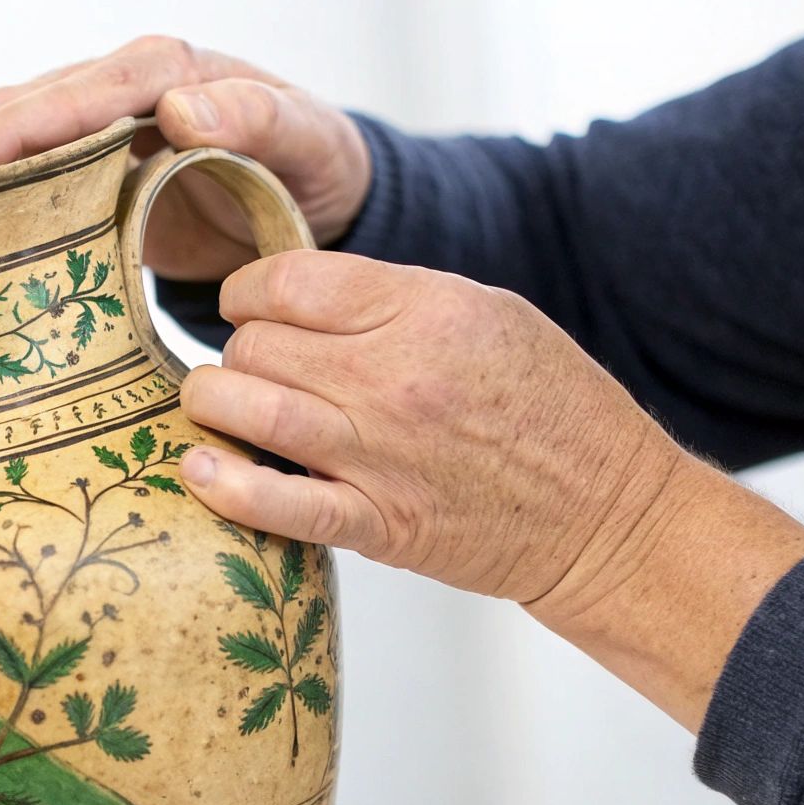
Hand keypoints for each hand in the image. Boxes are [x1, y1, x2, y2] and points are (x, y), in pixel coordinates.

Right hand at [0, 37, 370, 281]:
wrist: (315, 196)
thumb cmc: (312, 162)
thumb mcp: (303, 138)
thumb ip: (254, 118)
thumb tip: (182, 109)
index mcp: (172, 71)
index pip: (85, 90)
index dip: (23, 124)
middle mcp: (128, 90)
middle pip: (36, 107)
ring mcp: (107, 131)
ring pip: (25, 138)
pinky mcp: (98, 173)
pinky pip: (39, 178)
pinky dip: (1, 199)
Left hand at [177, 251, 803, 728]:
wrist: (604, 511)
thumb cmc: (548, 403)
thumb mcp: (487, 313)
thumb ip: (390, 296)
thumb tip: (297, 290)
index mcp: (424, 310)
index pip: (288, 282)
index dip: (248, 291)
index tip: (247, 306)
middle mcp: (393, 377)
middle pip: (257, 345)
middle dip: (239, 350)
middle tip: (251, 367)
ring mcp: (380, 453)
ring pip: (248, 408)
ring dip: (214, 404)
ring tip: (217, 405)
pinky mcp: (377, 522)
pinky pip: (275, 502)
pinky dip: (226, 485)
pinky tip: (199, 467)